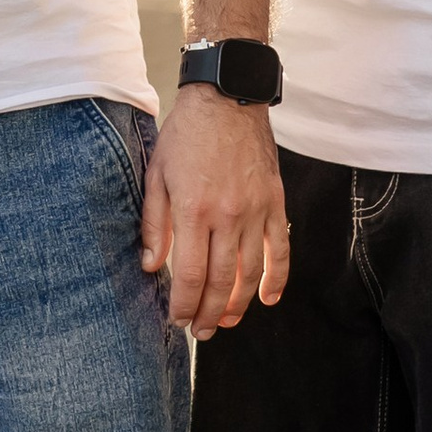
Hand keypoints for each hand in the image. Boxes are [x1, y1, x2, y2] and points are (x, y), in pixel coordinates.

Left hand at [142, 89, 287, 337]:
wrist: (227, 98)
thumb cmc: (186, 134)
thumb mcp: (157, 175)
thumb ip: (155, 224)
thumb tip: (152, 266)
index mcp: (193, 210)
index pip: (191, 274)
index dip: (184, 305)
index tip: (178, 320)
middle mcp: (227, 216)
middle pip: (222, 281)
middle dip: (209, 313)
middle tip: (200, 332)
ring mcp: (255, 211)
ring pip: (251, 272)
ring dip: (239, 304)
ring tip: (226, 322)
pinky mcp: (275, 203)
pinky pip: (279, 249)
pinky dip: (276, 278)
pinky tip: (268, 298)